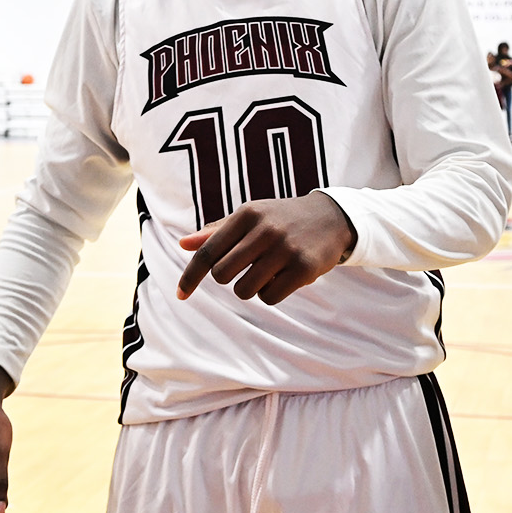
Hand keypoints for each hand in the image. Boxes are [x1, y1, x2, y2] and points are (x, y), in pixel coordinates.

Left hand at [176, 193, 355, 303]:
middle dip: (228, 279)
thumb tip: (183, 245)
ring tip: (267, 272)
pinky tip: (283, 277)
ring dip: (251, 288)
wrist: (331, 217)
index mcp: (246, 215)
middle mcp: (264, 229)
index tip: (180, 295)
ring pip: (244, 290)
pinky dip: (271, 293)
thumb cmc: (280, 219)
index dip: (191, 276)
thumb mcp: (250, 217)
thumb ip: (217, 232)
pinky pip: (270, 297)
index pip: (208, 252)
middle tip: (246, 269)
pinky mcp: (303, 268)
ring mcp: (285, 249)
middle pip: (222, 274)